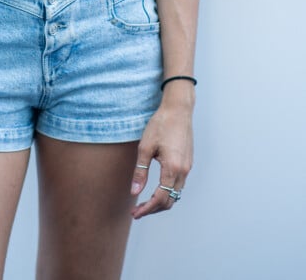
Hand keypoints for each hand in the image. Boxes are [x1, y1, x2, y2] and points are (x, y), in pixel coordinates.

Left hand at [130, 99, 192, 219]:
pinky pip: (179, 184)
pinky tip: (157, 189)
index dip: (147, 209)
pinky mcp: (187, 162)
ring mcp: (187, 167)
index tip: (135, 213)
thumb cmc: (160, 124)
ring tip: (145, 203)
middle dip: (153, 209)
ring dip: (161, 201)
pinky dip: (168, 192)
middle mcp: (183, 171)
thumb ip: (140, 171)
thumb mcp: (145, 147)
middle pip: (170, 200)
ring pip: (176, 194)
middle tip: (137, 211)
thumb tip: (134, 192)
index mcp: (172, 168)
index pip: (160, 198)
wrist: (178, 109)